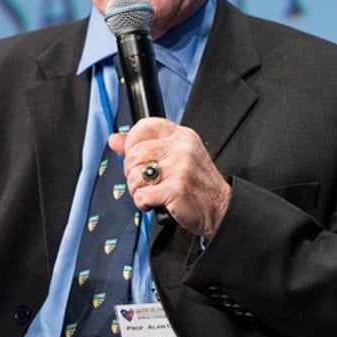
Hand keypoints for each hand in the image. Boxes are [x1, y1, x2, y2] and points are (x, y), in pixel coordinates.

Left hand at [109, 118, 229, 237]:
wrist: (221, 209)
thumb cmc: (198, 185)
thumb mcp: (176, 157)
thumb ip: (144, 146)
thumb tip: (114, 140)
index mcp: (182, 136)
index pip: (144, 126)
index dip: (131, 142)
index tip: (134, 156)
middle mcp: (181, 148)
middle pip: (134, 154)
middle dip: (132, 173)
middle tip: (145, 182)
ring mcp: (180, 168)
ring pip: (134, 175)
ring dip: (137, 190)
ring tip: (152, 193)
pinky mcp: (176, 189)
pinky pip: (142, 195)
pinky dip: (143, 203)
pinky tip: (155, 203)